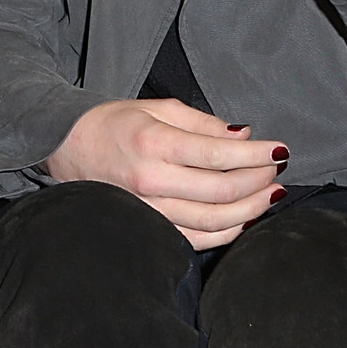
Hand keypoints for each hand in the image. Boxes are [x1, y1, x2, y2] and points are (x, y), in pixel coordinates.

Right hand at [45, 99, 285, 249]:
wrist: (65, 150)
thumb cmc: (112, 124)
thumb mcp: (155, 108)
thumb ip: (202, 122)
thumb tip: (244, 135)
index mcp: (154, 143)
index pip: (219, 153)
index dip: (257, 154)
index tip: (281, 150)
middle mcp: (151, 181)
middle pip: (223, 190)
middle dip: (260, 180)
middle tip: (277, 169)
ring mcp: (149, 211)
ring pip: (216, 220)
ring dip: (252, 208)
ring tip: (271, 193)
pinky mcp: (149, 230)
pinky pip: (199, 239)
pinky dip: (229, 231)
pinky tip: (245, 217)